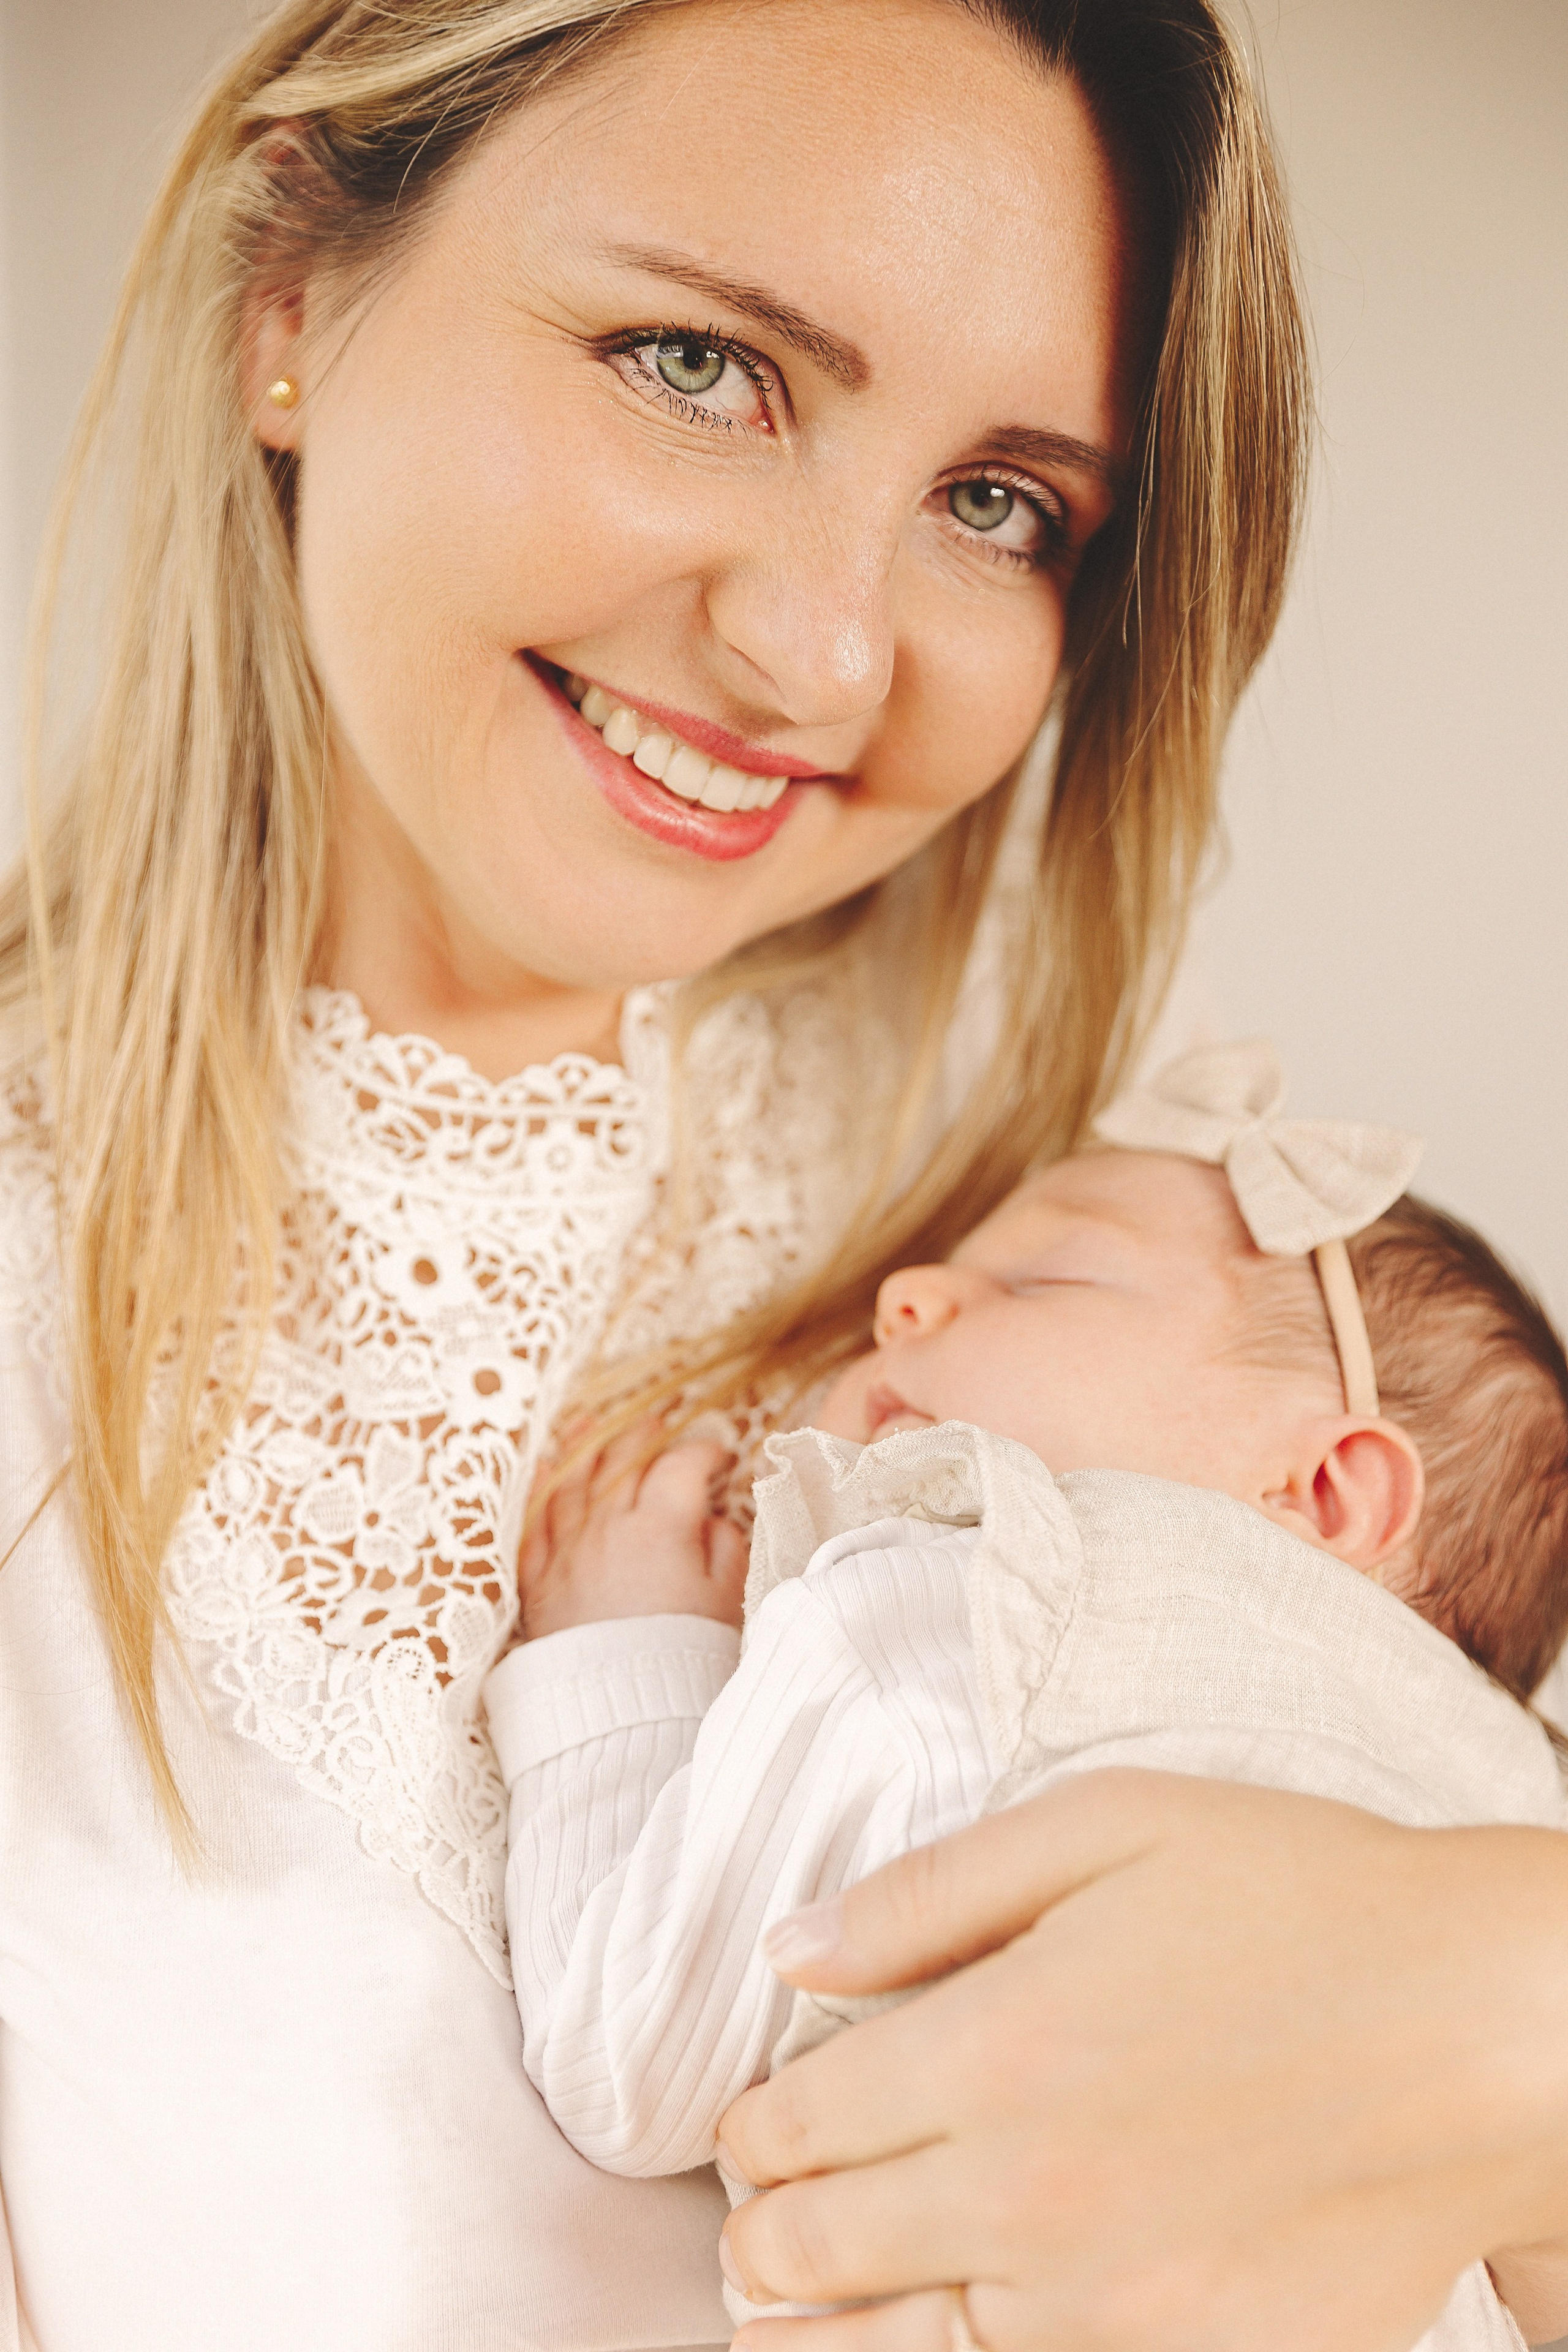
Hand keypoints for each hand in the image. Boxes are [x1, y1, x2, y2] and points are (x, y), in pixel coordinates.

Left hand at [519, 1421, 748, 1638]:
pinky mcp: (539, 1582)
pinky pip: (533, 1525)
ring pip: (572, 1483)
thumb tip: (710, 1519)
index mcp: (661, 1527)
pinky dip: (538, 1493)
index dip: (702, 1450)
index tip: (718, 1452)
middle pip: (622, 1462)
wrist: (623, 1712)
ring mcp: (567, 1552)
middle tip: (655, 1424)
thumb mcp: (726, 1600)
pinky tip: (540, 1472)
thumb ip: (724, 1548)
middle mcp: (609, 1527)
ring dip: (584, 1449)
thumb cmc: (683, 1657)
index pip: (681, 1466)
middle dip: (642, 1436)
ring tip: (590, 1426)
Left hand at [715, 1771, 1567, 2351]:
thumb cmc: (1298, 1899)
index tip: (749, 2121)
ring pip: (889, 2351)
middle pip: (815, 2249)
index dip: (748, 2128)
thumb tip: (790, 1948)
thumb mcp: (1106, 1826)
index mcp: (992, 2051)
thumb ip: (928, 1893)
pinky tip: (919, 2339)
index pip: (794, 2124)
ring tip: (776, 2312)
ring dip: (815, 2328)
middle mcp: (1024, 2197)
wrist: (1483, 2031)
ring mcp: (1101, 2304)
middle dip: (760, 2232)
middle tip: (752, 2218)